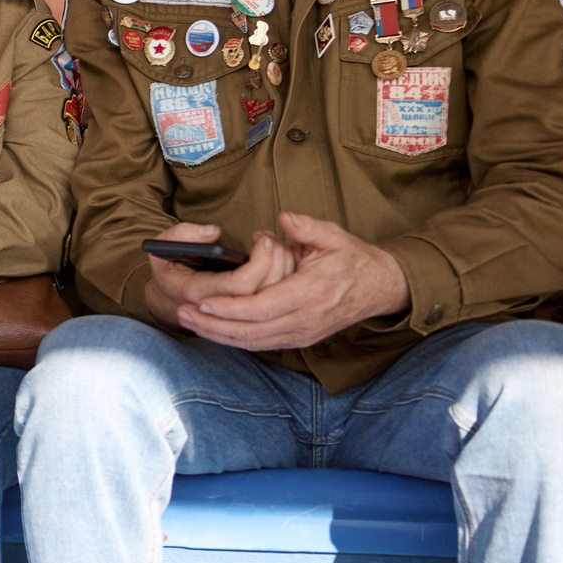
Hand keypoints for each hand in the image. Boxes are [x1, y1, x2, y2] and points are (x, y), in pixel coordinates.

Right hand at [141, 221, 296, 331]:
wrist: (168, 293)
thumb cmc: (169, 265)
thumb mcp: (165, 245)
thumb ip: (183, 234)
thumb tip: (213, 232)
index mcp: (196, 291)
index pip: (240, 285)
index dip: (259, 263)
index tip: (263, 241)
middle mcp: (218, 307)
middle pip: (262, 293)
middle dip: (276, 263)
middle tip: (271, 239)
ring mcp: (234, 312)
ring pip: (272, 298)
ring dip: (283, 269)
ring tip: (274, 245)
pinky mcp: (245, 311)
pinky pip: (272, 300)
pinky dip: (283, 277)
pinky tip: (279, 258)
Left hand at [171, 213, 410, 351]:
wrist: (379, 287)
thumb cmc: (352, 259)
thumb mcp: (333, 236)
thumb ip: (306, 227)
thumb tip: (283, 219)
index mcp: (311, 293)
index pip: (262, 308)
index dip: (230, 308)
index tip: (202, 301)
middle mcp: (305, 319)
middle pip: (251, 331)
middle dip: (213, 324)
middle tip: (182, 312)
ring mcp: (303, 333)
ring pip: (253, 342)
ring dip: (218, 334)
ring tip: (189, 321)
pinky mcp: (300, 339)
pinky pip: (262, 344)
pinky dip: (234, 339)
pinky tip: (213, 329)